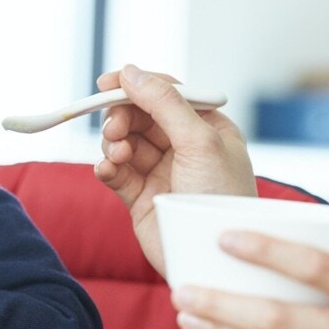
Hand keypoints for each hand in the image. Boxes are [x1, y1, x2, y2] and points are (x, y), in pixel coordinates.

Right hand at [94, 63, 255, 274]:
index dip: (137, 85)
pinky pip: (115, 172)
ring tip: (117, 154)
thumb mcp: (200, 142)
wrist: (211, 256)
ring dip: (114, 142)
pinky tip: (107, 170)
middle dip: (122, 117)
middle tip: (114, 128)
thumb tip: (131, 72)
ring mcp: (161, 172)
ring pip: (124, 141)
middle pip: (140, 115)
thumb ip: (164, 103)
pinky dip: (107, 166)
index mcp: (208, 128)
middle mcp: (184, 147)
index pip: (168, 93)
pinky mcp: (140, 197)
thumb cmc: (221, 199)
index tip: (107, 83)